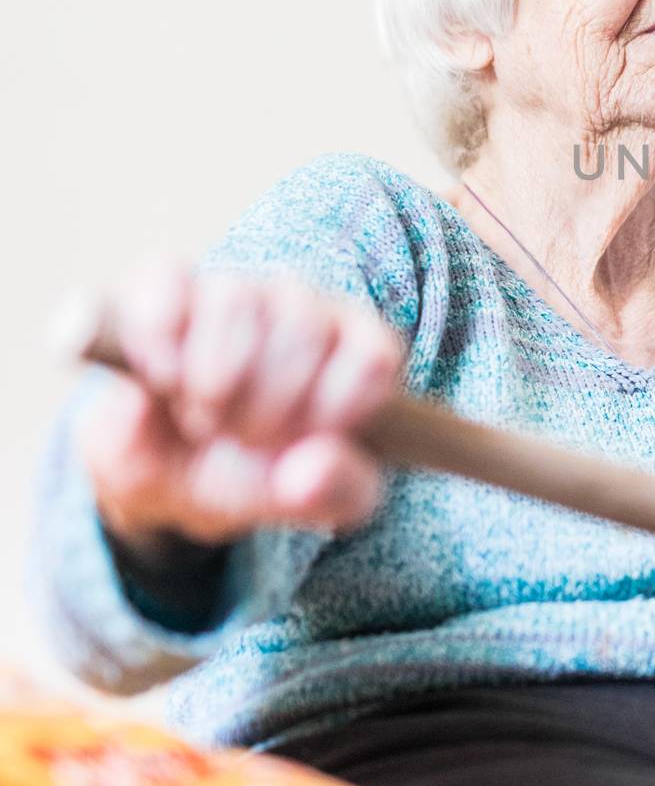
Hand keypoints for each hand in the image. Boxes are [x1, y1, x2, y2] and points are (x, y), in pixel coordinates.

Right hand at [81, 253, 402, 551]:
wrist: (152, 469)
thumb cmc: (243, 476)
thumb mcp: (295, 502)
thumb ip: (330, 495)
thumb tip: (308, 473)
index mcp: (356, 353)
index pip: (372, 358)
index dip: (331, 412)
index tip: (297, 449)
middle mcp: (304, 308)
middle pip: (304, 327)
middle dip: (261, 408)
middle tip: (239, 440)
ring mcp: (236, 289)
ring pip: (238, 301)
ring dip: (208, 381)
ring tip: (200, 417)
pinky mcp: (166, 284)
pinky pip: (167, 285)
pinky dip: (157, 339)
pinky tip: (160, 378)